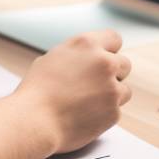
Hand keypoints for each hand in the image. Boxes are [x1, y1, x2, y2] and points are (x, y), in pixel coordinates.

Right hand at [9, 29, 131, 155]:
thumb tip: (87, 57)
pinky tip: (83, 116)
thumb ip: (76, 54)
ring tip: (86, 102)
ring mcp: (112, 88)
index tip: (103, 60)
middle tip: (94, 85)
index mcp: (87, 44)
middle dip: (113, 74)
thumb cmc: (37, 90)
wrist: (34, 121)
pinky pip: (116, 111)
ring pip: (124, 89)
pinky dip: (104, 114)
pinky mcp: (114, 112)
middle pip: (124, 64)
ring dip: (111, 95)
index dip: (108, 50)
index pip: (114, 38)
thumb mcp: (53, 58)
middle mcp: (104, 62)